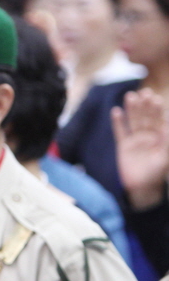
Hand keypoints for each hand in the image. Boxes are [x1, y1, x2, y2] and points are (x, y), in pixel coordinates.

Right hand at [112, 89, 168, 209]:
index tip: (154, 98)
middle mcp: (148, 135)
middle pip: (146, 117)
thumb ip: (166, 142)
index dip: (157, 109)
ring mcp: (135, 139)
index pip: (159, 119)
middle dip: (144, 105)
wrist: (142, 187)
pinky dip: (118, 122)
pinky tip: (116, 111)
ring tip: (130, 96)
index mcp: (160, 136)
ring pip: (133, 121)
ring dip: (132, 109)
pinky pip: (120, 132)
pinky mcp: (123, 146)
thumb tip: (167, 128)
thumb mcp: (165, 158)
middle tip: (143, 93)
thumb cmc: (157, 173)